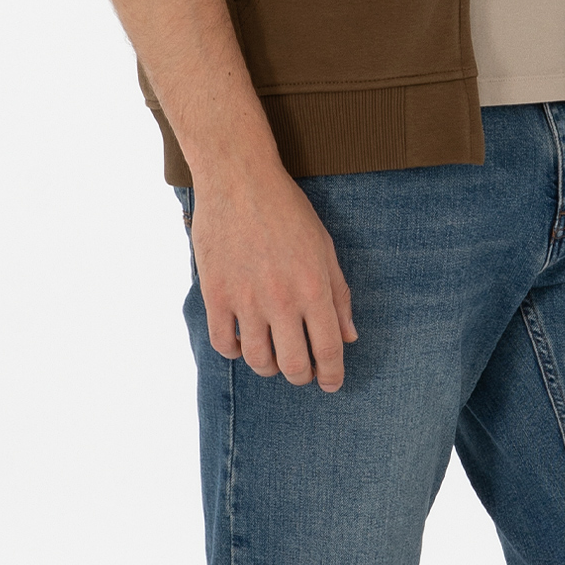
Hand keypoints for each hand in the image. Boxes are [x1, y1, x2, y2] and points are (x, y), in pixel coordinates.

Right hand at [191, 167, 356, 389]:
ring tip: (273, 357)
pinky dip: (234, 351)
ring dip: (269, 366)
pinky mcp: (215, 295)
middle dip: (302, 376)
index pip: (329, 350)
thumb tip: (349, 337)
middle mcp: (282, 300)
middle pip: (294, 365)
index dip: (333, 375)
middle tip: (303, 371)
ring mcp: (246, 300)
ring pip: (258, 360)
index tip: (331, 383)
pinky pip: (223, 343)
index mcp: (314, 289)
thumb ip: (338, 295)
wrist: (239, 180)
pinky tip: (243, 342)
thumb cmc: (287, 210)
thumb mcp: (325, 248)